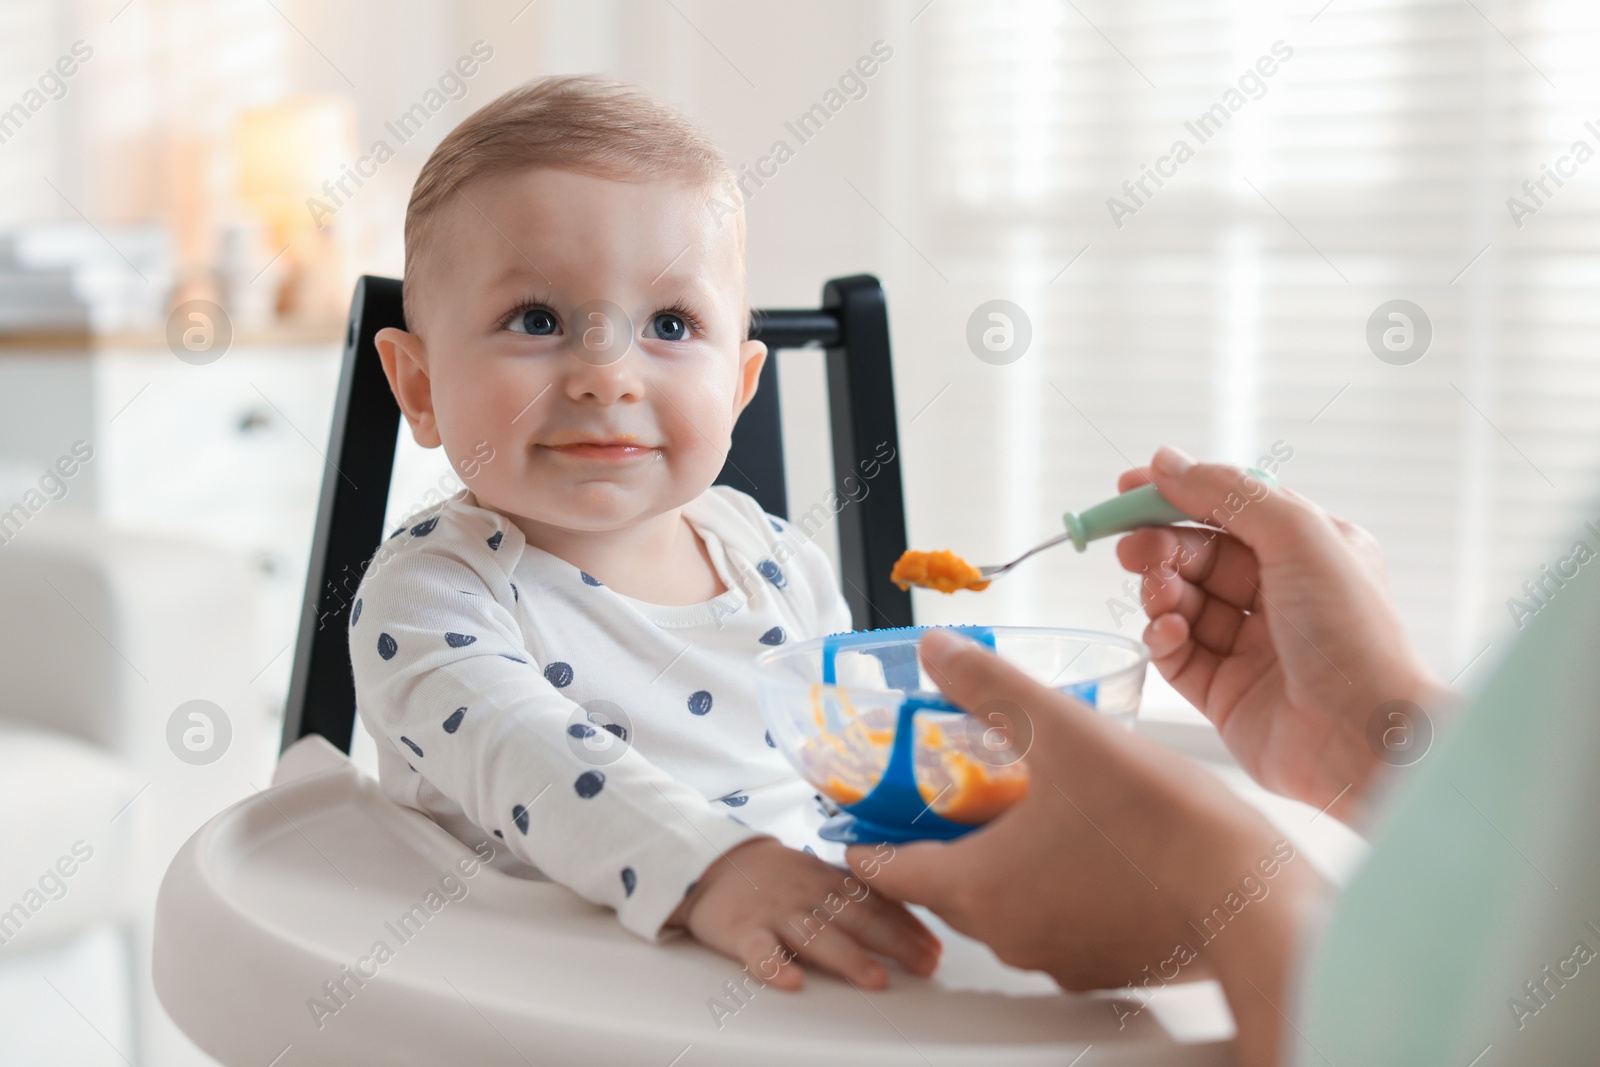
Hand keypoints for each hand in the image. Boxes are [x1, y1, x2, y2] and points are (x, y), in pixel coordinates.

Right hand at [667, 837, 941, 990]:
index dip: (909, 925)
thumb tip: (912, 922)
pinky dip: (773, 966)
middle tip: (924, 965)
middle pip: (856, 918)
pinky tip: (791, 981)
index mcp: (830, 882)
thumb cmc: (779, 878)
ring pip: (815, 935)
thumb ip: (860, 895)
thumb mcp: (821, 876)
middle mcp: (808, 895)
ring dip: (847, 957)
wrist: (715, 863)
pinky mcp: (742, 931)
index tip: (936, 949)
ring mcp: (776, 913)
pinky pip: (758, 950)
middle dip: (894, 942)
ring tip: (874, 979)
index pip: (877, 902)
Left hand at [846, 628, 1322, 1066]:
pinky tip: (1083, 841)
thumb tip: (935, 650)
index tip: (853, 820)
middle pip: (942, 887)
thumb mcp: (1064, 733)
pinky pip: (1054, 920)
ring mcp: (1059, 956)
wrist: (1257, 905)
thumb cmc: (1161, 825)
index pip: (886, 872)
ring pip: (1001, 905)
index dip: (864, 839)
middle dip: (934, 842)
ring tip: (1015, 805)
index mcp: (978, 888)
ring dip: (996, 860)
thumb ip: (991, 688)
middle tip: (940, 793)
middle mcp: (1008, 935)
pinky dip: (1050, 883)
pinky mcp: (1106, 962)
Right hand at [1115, 446, 1450, 822]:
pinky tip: (1168, 632)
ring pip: (1184, 601)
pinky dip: (1163, 637)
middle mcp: (1282, 595)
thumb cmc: (1351, 633)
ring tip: (1160, 596)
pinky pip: (1177, 654)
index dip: (1180, 494)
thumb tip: (1166, 462)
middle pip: (1200, 554)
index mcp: (1309, 551)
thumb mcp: (1299, 537)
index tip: (1128, 490)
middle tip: (1132, 549)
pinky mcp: (1225, 693)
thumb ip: (1230, 494)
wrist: (1366, 738)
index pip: (1232, 508)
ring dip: (1161, 591)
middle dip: (1162, 546)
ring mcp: (1252, 646)